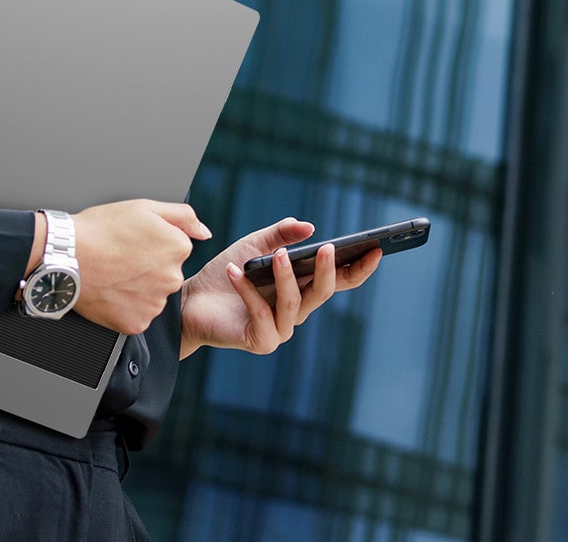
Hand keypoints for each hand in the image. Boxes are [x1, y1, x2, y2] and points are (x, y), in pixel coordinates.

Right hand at [71, 199, 211, 334]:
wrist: (66, 256)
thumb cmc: (100, 229)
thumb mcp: (144, 207)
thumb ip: (183, 216)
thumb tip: (205, 232)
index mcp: (178, 249)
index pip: (175, 249)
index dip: (152, 244)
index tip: (132, 242)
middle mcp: (172, 279)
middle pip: (165, 274)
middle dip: (147, 268)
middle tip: (120, 259)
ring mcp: (154, 304)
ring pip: (152, 296)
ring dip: (138, 289)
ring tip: (113, 275)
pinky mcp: (136, 323)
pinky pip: (137, 316)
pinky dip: (125, 307)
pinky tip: (111, 292)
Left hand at [179, 218, 379, 357]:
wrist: (190, 301)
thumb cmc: (225, 273)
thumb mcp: (252, 246)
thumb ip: (279, 235)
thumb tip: (309, 227)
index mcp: (301, 288)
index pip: (339, 281)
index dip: (359, 268)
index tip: (377, 249)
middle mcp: (295, 311)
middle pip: (323, 292)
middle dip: (329, 271)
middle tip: (329, 248)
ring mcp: (279, 329)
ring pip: (294, 303)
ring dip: (286, 277)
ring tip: (277, 254)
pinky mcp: (260, 341)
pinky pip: (262, 315)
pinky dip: (248, 292)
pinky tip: (235, 272)